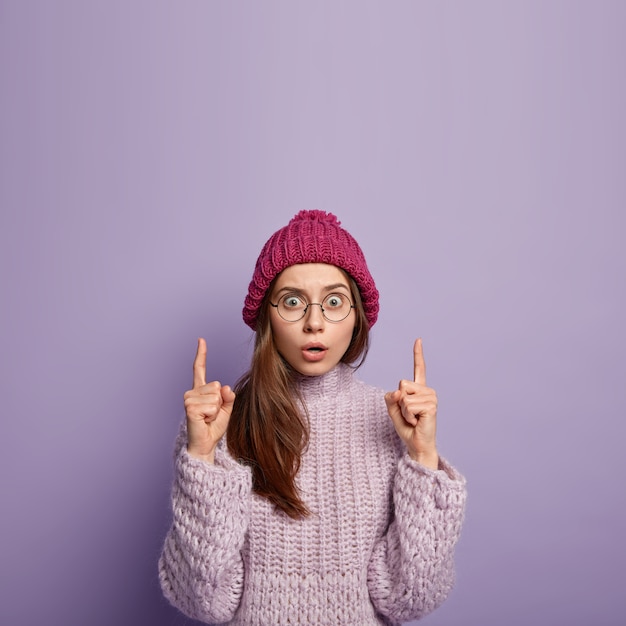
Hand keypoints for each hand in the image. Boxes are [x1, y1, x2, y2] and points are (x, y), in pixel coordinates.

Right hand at [183, 338, 234, 462]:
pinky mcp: (189, 407)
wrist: (205, 444)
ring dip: (216, 410)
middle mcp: (192, 392)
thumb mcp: (226, 409)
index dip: (201, 354)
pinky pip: (212, 406)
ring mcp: (189, 399)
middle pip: (216, 386)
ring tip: (207, 418)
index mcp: (200, 390)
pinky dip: (212, 415)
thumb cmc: (213, 427)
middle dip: (220, 402)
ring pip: (215, 396)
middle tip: (211, 414)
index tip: (201, 340)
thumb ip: (228, 396)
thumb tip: (224, 387)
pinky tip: (203, 420)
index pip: (200, 369)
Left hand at [384, 338, 438, 468]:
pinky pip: (408, 405)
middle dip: (400, 401)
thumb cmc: (407, 428)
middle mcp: (427, 391)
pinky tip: (417, 421)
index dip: (418, 354)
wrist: (417, 445)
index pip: (419, 368)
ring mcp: (431, 397)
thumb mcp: (393, 410)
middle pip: (402, 383)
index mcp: (419, 389)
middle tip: (410, 415)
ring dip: (404, 411)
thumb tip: (399, 392)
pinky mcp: (431, 406)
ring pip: (404, 396)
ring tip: (414, 419)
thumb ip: (391, 397)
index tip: (418, 340)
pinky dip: (408, 416)